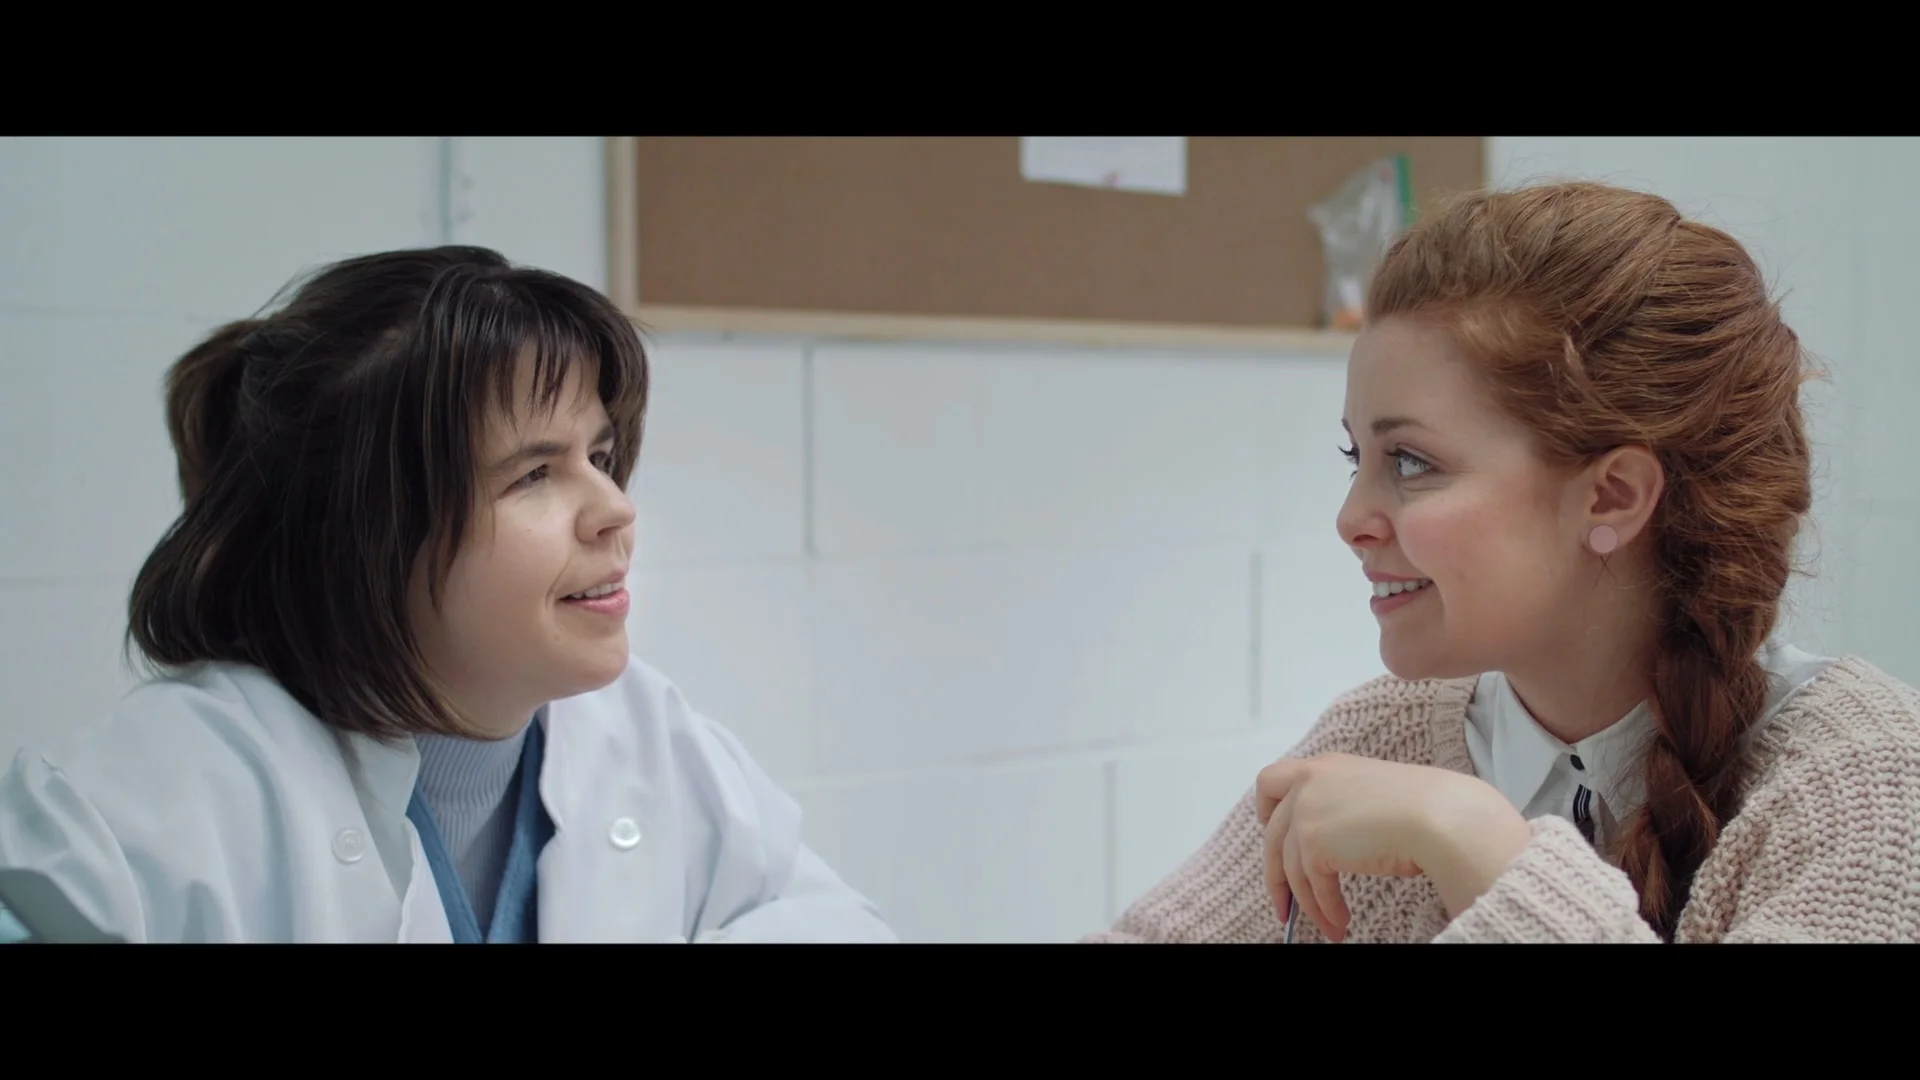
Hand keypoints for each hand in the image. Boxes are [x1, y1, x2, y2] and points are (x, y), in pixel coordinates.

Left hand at [1254, 753, 1530, 941]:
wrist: (1441, 817)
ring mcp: (1306, 811)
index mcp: (1324, 766)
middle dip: (1276, 874)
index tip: (1271, 833)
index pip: (1272, 781)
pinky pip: (1311, 886)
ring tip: (1328, 925)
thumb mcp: (1372, 794)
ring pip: (1290, 868)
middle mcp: (1308, 783)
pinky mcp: (1313, 843)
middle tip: (1284, 902)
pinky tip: (1340, 921)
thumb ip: (1342, 806)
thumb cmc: (1426, 806)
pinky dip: (1325, 908)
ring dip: (1308, 903)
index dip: (1267, 811)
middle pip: (1272, 834)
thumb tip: (1331, 844)